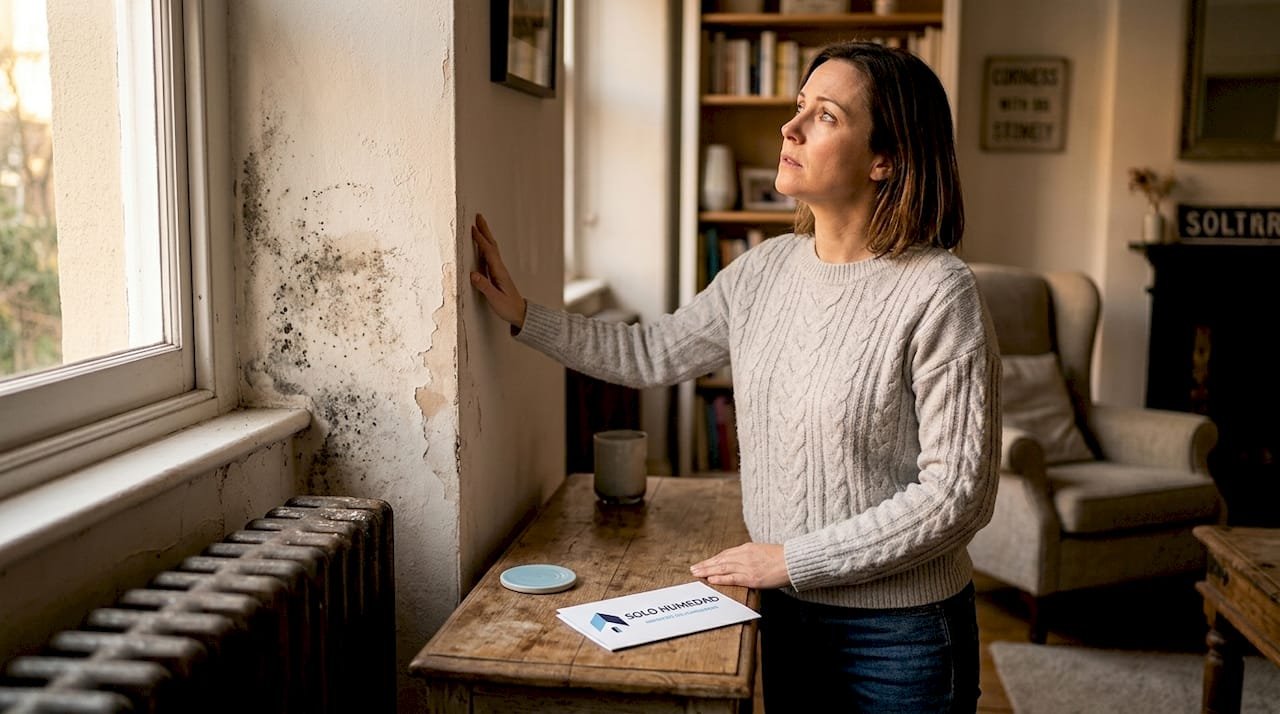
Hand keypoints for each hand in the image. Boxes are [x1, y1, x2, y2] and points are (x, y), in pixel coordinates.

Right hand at [470, 213, 526, 328]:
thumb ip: (484, 287)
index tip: (473, 229)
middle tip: (478, 216)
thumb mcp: (495, 299)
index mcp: (499, 273)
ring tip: (478, 225)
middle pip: (492, 245)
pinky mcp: (497, 274)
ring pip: (491, 249)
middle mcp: (500, 269)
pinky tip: (480, 245)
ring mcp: (499, 271)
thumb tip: (472, 274)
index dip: (480, 240)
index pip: (489, 252)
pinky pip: (489, 256)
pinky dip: (484, 246)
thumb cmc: (508, 308)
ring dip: (485, 236)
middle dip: (485, 230)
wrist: (520, 313)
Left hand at [690, 542, 789, 588]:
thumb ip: (752, 555)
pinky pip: (732, 578)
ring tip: (697, 574)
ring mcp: (747, 567)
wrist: (794, 561)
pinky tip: (710, 580)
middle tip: (694, 568)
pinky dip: (720, 579)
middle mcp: (745, 556)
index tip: (705, 562)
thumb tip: (744, 561)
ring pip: (722, 568)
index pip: (726, 554)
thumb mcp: (764, 551)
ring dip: (707, 571)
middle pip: (720, 560)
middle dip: (706, 564)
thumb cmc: (782, 557)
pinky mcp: (752, 578)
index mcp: (748, 548)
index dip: (713, 559)